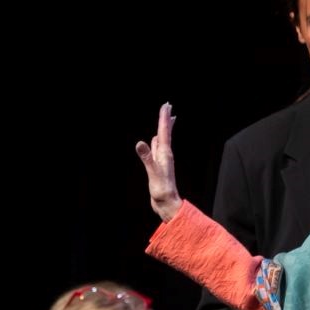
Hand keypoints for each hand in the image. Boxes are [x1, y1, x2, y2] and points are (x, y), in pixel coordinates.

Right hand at [135, 103, 181, 221]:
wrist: (167, 204)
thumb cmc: (162, 190)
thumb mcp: (153, 173)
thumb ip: (147, 158)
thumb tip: (140, 143)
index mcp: (165, 154)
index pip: (164, 132)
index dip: (164, 118)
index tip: (166, 106)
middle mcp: (165, 155)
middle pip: (166, 133)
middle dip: (166, 120)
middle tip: (168, 107)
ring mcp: (162, 160)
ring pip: (162, 140)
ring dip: (164, 129)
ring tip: (166, 120)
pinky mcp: (158, 166)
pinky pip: (157, 149)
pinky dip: (157, 141)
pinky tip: (155, 140)